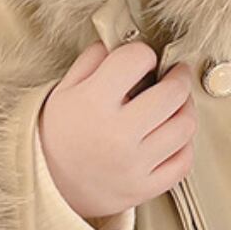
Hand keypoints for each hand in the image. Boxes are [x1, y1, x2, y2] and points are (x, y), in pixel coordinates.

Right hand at [37, 40, 195, 220]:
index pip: (137, 59)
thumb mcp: (63, 90)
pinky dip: (184, 145)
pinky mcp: (144, 188)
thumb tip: (122, 41)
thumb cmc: (56, 135)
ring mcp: (134, 165)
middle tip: (176, 74)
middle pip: (173, 93)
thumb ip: (93, 60)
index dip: (143, 54)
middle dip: (179, 77)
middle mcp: (117, 134)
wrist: (44, 187)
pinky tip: (173, 136)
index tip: (142, 60)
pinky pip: (183, 162)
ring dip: (185, 109)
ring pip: (185, 127)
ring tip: (176, 105)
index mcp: (93, 103)